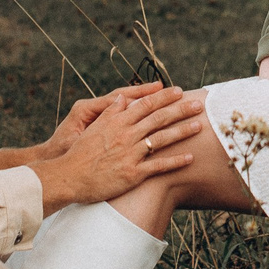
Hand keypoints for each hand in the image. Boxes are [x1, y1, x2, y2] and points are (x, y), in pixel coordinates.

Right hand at [28, 84, 205, 208]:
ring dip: (182, 131)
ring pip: (162, 139)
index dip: (163, 97)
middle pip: (158, 119)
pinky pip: (159, 166)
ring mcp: (130, 154)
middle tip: (198, 104)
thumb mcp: (93, 127)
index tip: (178, 91)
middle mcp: (126, 135)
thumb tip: (123, 98)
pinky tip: (190, 158)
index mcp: (117, 122)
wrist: (69, 177)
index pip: (145, 104)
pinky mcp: (132, 174)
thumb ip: (110, 112)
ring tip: (199, 126)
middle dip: (180, 110)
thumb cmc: (79, 153)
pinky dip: (175, 161)